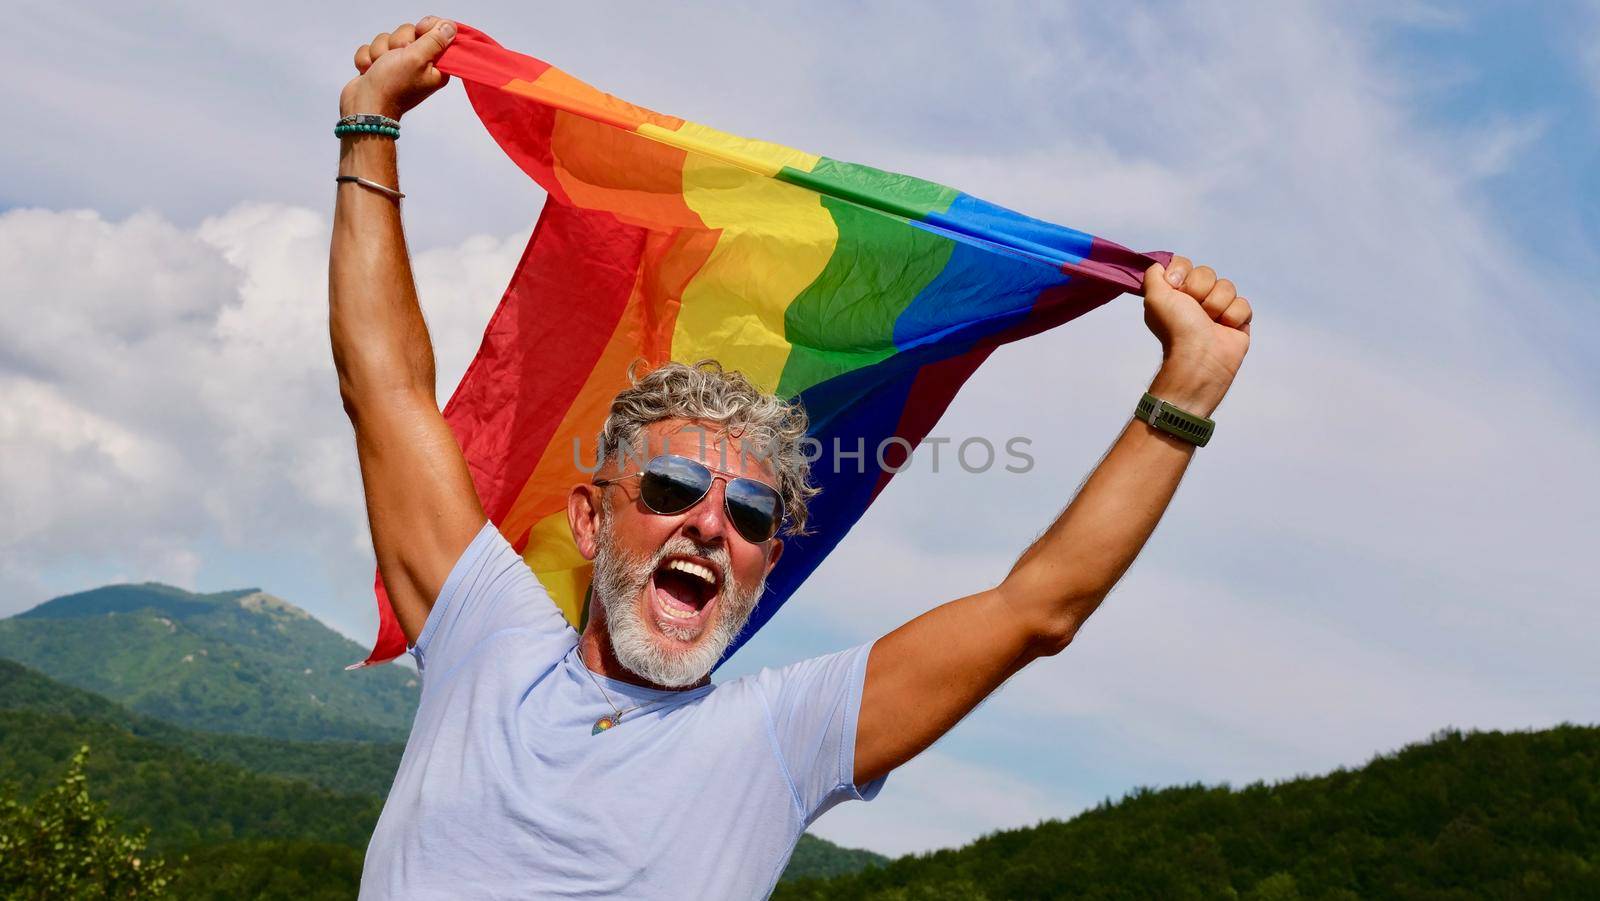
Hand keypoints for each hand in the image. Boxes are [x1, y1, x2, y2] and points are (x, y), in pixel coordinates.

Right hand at [340, 17, 456, 119]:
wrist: (364, 106)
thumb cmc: (392, 87)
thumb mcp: (418, 59)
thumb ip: (435, 40)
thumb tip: (450, 27)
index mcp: (437, 66)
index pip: (439, 33)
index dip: (427, 27)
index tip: (419, 32)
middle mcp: (420, 65)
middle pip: (410, 32)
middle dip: (397, 43)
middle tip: (396, 59)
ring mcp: (399, 65)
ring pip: (388, 39)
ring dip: (380, 52)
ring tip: (380, 68)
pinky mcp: (381, 66)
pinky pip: (373, 48)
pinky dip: (368, 59)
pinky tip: (369, 71)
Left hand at [1141, 256, 1252, 416]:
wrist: (1200, 356)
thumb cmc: (1176, 328)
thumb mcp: (1153, 297)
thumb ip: (1153, 275)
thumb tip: (1161, 265)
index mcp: (1175, 293)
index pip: (1184, 264)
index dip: (1182, 272)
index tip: (1176, 286)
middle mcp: (1196, 300)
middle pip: (1207, 273)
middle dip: (1200, 289)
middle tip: (1194, 309)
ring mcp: (1218, 309)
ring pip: (1227, 286)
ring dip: (1216, 304)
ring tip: (1210, 322)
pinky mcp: (1238, 320)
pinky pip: (1243, 304)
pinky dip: (1233, 316)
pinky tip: (1224, 328)